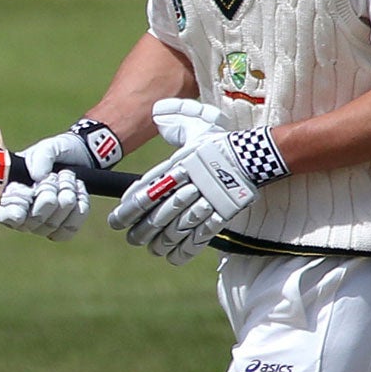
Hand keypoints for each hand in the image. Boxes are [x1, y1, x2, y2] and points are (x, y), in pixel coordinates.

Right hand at [0, 117, 123, 239]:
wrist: (80, 158)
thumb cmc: (54, 155)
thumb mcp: (46, 148)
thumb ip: (40, 158)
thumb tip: (39, 177)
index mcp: (9, 197)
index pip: (4, 214)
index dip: (16, 206)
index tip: (28, 191)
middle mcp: (23, 217)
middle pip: (34, 220)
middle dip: (48, 193)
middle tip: (54, 176)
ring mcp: (42, 226)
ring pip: (53, 225)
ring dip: (66, 195)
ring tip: (67, 177)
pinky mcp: (63, 229)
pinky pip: (70, 228)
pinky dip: (78, 206)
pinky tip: (77, 190)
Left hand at [105, 99, 287, 265]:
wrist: (253, 154)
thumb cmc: (220, 143)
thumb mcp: (196, 127)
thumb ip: (175, 125)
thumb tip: (158, 115)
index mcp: (178, 165)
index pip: (146, 190)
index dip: (128, 209)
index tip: (117, 221)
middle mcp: (188, 185)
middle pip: (158, 214)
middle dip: (141, 231)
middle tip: (132, 239)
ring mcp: (206, 201)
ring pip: (176, 229)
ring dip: (160, 243)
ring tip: (151, 248)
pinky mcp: (221, 215)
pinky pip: (199, 237)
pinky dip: (184, 250)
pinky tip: (172, 256)